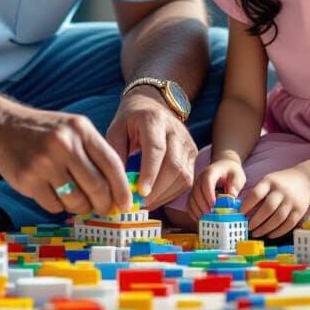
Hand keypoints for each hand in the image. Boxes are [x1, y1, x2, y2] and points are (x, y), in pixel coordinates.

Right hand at [0, 99, 131, 217]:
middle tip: (104, 209)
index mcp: (80, 129)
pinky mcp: (27, 180)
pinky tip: (54, 193)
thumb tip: (117, 189)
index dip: (122, 188)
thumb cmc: (45, 132)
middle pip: (97, 187)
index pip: (112, 164)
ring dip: (81, 207)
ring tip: (77, 200)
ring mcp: (44, 162)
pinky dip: (59, 206)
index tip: (126, 203)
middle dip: (104, 204)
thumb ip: (95, 152)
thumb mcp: (73, 129)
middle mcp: (64, 144)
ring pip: (76, 200)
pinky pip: (54, 206)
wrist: (2, 127)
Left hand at [105, 88, 197, 209]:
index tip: (140, 192)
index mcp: (154, 120)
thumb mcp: (116, 130)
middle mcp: (176, 131)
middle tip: (138, 204)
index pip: (156, 148)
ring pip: (183, 176)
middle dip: (157, 190)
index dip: (149, 172)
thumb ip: (116, 154)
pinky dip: (171, 194)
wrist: (152, 104)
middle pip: (173, 165)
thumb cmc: (131, 120)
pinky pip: (186, 180)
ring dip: (164, 195)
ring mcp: (188, 143)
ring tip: (145, 203)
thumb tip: (117, 185)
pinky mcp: (193, 155)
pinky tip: (156, 197)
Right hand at [187, 154, 245, 219]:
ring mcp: (196, 185)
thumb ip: (236, 184)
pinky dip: (193, 212)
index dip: (208, 192)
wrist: (224, 166)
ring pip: (192, 198)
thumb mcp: (238, 176)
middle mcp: (201, 178)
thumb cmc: (232, 172)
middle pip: (197, 191)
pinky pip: (190, 203)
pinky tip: (200, 219)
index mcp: (212, 171)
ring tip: (205, 219)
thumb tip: (231, 196)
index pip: (207, 180)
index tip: (213, 204)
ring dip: (197, 210)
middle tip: (210, 214)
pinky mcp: (195, 193)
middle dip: (202, 204)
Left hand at [239, 167, 309, 238]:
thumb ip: (258, 193)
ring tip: (256, 233)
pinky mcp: (300, 211)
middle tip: (248, 228)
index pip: (256, 194)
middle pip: (268, 208)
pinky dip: (278, 232)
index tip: (240, 214)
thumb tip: (244, 211)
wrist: (306, 180)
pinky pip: (288, 224)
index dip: (246, 205)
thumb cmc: (282, 182)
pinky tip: (270, 235)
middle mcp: (281, 191)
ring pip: (278, 218)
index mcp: (270, 182)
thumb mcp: (269, 181)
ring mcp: (291, 201)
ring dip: (265, 228)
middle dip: (256, 220)